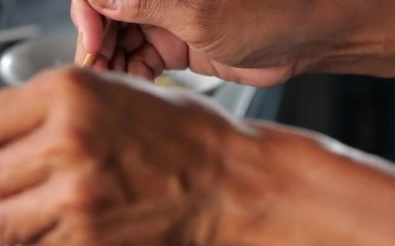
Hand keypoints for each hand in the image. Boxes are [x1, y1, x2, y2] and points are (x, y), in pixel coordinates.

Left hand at [0, 67, 269, 245]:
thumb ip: (50, 109)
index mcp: (66, 91)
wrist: (227, 178)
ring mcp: (73, 189)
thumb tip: (2, 135)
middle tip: (12, 191)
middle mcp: (64, 137)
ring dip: (9, 219)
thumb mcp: (112, 91)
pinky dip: (38, 238)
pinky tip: (64, 225)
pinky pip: (31, 242)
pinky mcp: (86, 232)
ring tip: (35, 212)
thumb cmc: (180, 134)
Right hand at [71, 0, 392, 86]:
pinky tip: (133, 87)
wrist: (305, 38)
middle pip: (105, 17)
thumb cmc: (269, 12)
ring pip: (118, 41)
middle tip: (97, 73)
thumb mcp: (200, 12)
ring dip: (111, 65)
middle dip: (96, 45)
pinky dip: (132, 75)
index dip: (89, 13)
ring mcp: (166, 20)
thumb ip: (146, 4)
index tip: (91, 41)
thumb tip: (100, 1)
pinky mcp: (176, 45)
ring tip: (112, 86)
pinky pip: (139, 60)